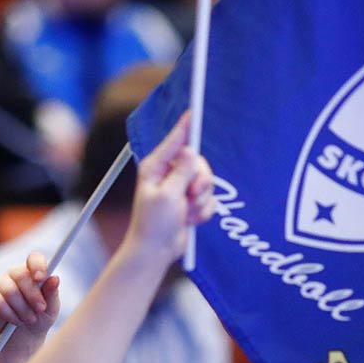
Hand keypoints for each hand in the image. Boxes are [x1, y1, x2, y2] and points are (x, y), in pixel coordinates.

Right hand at [0, 252, 60, 344]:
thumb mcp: (51, 308)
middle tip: (40, 309)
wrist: (24, 338)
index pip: (34, 258)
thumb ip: (52, 293)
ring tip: (29, 319)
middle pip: (21, 275)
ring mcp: (0, 284)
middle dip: (33, 295)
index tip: (41, 278)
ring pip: (10, 290)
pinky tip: (16, 321)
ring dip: (22, 308)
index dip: (37, 265)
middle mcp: (15, 274)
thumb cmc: (40, 318)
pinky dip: (10, 314)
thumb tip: (55, 278)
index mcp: (32, 272)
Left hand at [125, 112, 215, 266]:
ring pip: (206, 181)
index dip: (187, 127)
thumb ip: (181, 172)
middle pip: (198, 163)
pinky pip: (208, 199)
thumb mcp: (168, 195)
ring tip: (187, 213)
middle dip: (200, 181)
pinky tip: (190, 221)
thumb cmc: (155, 224)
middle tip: (191, 195)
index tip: (194, 111)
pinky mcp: (190, 202)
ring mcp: (180, 188)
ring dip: (201, 201)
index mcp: (156, 167)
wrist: (156, 252)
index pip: (175, 141)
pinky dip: (202, 211)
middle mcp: (168, 173)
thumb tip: (188, 149)